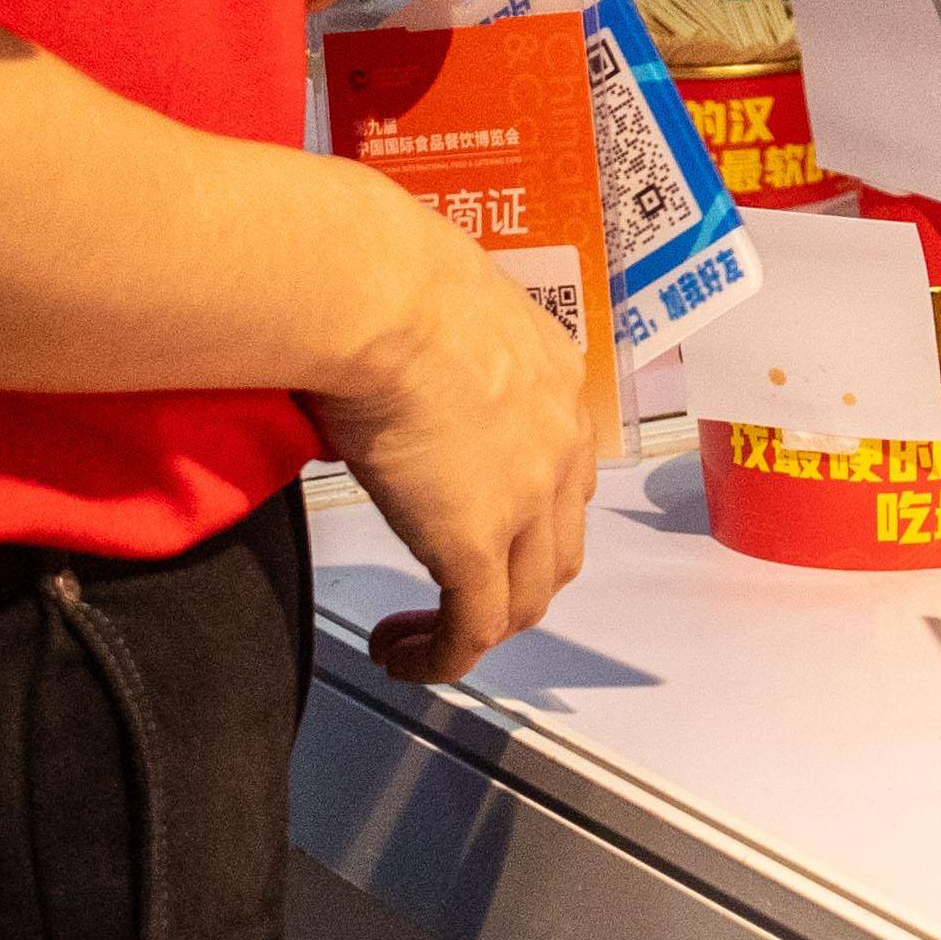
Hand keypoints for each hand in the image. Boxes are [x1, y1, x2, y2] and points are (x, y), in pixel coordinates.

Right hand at [314, 182, 599, 683]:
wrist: (382, 298)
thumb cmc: (387, 281)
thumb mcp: (431, 310)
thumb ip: (427, 347)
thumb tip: (379, 355)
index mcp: (554, 381)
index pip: (560, 468)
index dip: (524, 511)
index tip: (466, 521)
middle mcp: (561, 441)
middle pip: (558, 544)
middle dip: (513, 580)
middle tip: (454, 595)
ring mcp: (527, 498)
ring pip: (525, 597)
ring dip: (480, 625)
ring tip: (420, 635)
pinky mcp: (477, 544)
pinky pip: (472, 629)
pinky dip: (441, 657)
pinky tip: (400, 657)